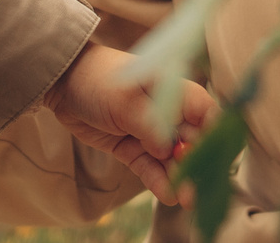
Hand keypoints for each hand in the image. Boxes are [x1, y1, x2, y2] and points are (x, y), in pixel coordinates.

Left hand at [40, 43, 214, 204]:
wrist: (63, 83)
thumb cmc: (98, 79)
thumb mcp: (126, 100)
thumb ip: (150, 126)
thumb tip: (169, 152)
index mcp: (174, 90)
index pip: (205, 113)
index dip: (214, 136)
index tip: (216, 159)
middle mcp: (168, 112)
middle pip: (192, 141)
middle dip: (197, 165)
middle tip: (198, 189)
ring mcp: (150, 132)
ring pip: (172, 160)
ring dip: (180, 179)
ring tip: (185, 199)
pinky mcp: (133, 148)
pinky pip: (150, 167)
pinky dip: (158, 181)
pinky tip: (167, 194)